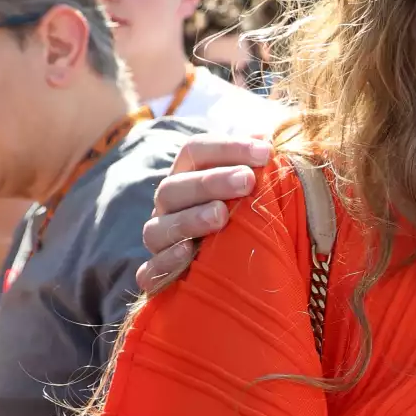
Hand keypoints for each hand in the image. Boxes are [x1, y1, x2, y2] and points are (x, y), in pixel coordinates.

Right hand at [136, 137, 270, 294]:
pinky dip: (166, 263)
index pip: (195, 150)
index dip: (228, 147)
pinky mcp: (155, 278)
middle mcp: (168, 206)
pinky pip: (149, 271)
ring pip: (159, 228)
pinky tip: (188, 254)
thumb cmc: (243, 223)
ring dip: (190, 219)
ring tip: (220, 216)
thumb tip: (266, 138)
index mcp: (187, 177)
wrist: (227, 278)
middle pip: (174, 187)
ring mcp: (159, 241)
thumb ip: (254, 166)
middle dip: (210, 181)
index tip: (265, 153)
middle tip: (247, 181)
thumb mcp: (250, 192)